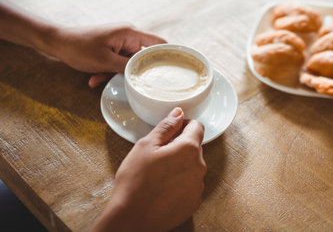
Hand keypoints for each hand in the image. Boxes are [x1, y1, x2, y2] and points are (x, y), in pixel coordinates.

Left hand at [51, 24, 165, 87]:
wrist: (56, 42)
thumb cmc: (79, 48)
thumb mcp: (105, 62)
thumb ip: (128, 68)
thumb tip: (145, 75)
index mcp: (131, 33)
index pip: (160, 44)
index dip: (169, 57)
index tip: (174, 73)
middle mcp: (129, 35)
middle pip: (144, 56)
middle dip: (135, 72)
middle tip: (135, 86)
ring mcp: (120, 41)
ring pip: (129, 62)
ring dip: (118, 73)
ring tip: (101, 79)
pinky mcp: (113, 47)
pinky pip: (118, 62)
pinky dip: (109, 71)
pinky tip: (95, 79)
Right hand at [92, 108, 205, 231]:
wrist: (131, 220)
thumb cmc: (135, 182)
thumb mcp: (146, 146)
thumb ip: (166, 126)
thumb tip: (178, 113)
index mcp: (189, 149)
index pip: (197, 127)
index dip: (183, 125)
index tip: (170, 132)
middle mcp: (199, 167)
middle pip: (194, 147)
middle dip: (179, 146)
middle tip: (158, 155)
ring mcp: (198, 186)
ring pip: (192, 166)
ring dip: (180, 165)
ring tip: (158, 174)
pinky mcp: (194, 202)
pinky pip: (190, 184)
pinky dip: (180, 182)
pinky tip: (163, 188)